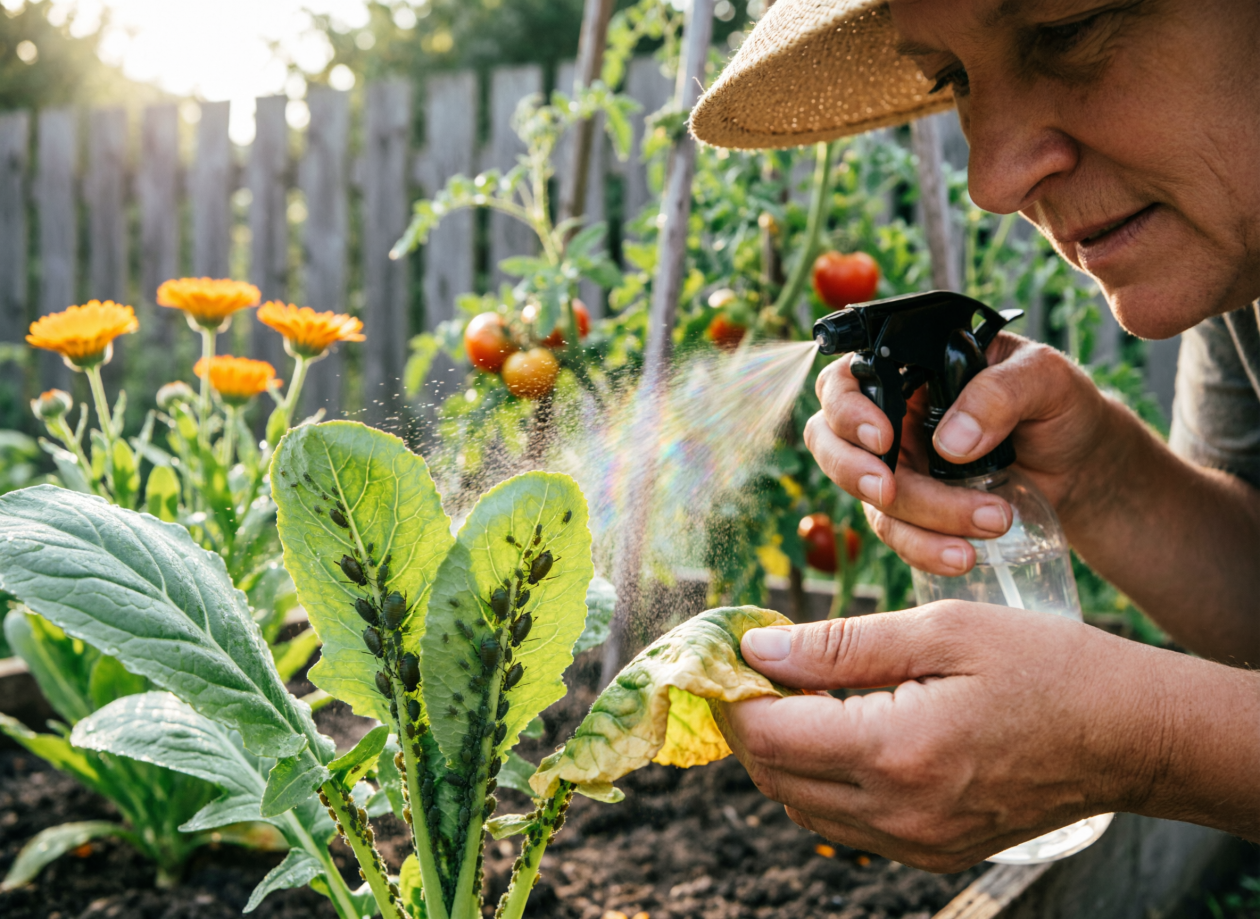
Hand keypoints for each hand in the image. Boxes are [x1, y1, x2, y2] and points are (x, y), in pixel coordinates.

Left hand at [716, 605, 1172, 870]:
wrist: (1130, 735)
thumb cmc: (1044, 665)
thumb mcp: (942, 630)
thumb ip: (838, 645)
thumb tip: (756, 650)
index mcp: (896, 753)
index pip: (766, 735)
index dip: (735, 690)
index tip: (735, 648)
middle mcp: (898, 815)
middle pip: (772, 775)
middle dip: (751, 718)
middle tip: (766, 663)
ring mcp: (915, 845)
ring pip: (800, 804)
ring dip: (783, 750)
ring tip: (807, 691)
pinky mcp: (932, 854)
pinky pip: (844, 822)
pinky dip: (823, 778)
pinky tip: (846, 729)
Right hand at [804, 333, 1115, 575]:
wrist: (1082, 465)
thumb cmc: (1060, 406)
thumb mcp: (1045, 380)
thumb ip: (1000, 394)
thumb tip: (950, 444)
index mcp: (909, 366)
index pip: (847, 380)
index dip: (848, 410)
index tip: (883, 438)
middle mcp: (890, 412)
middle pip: (830, 440)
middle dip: (853, 471)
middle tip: (888, 491)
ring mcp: (896, 463)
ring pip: (866, 494)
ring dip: (916, 518)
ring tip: (989, 522)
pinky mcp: (911, 509)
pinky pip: (896, 533)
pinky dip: (924, 549)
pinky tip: (964, 556)